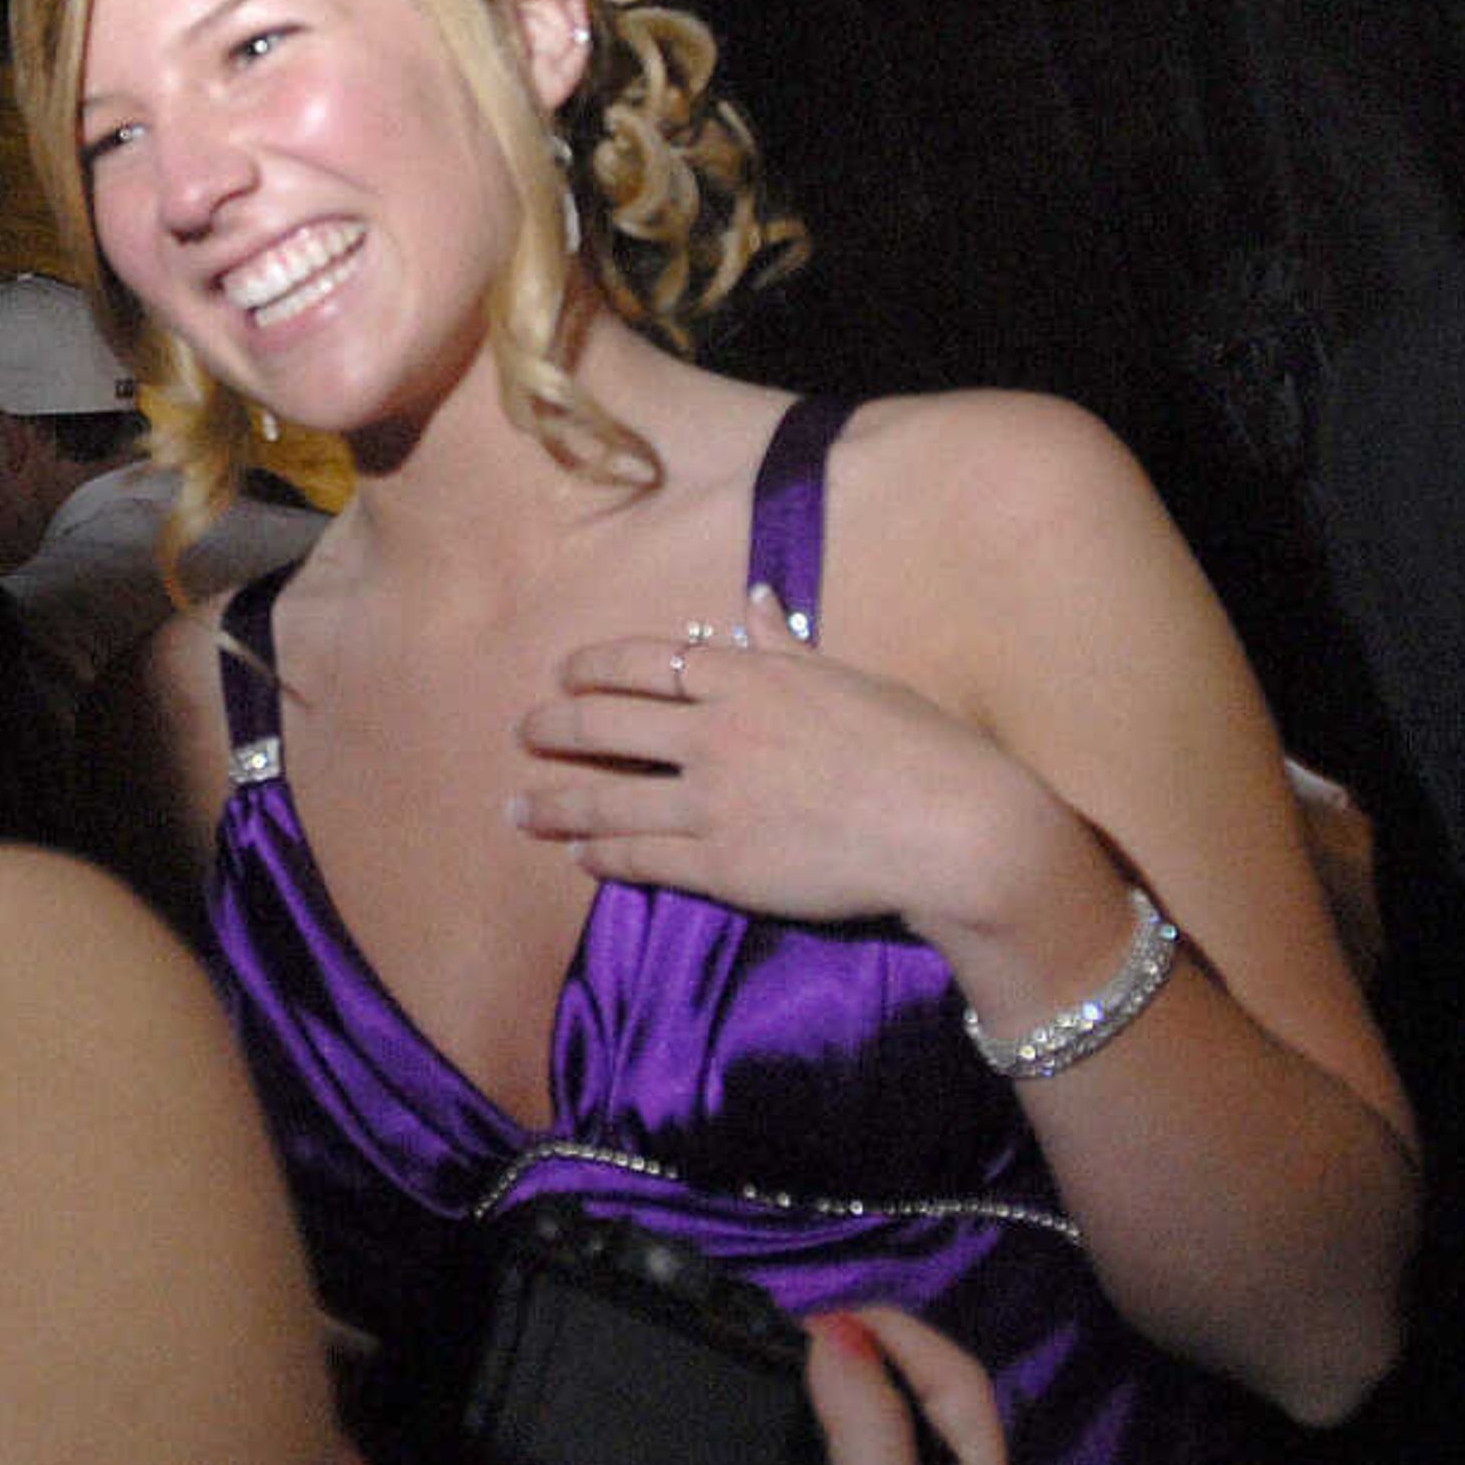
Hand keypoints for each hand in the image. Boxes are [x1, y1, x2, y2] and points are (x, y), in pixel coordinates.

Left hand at [510, 585, 1061, 933]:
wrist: (948, 827)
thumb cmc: (915, 745)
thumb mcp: (849, 677)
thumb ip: (786, 646)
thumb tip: (753, 599)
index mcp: (750, 677)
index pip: (645, 662)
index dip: (592, 666)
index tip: (563, 672)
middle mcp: (717, 732)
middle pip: (607, 722)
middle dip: (554, 727)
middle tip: (521, 732)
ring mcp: (713, 801)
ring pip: (608, 797)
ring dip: (553, 802)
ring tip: (516, 809)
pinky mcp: (721, 865)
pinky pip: (641, 857)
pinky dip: (601, 854)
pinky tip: (577, 855)